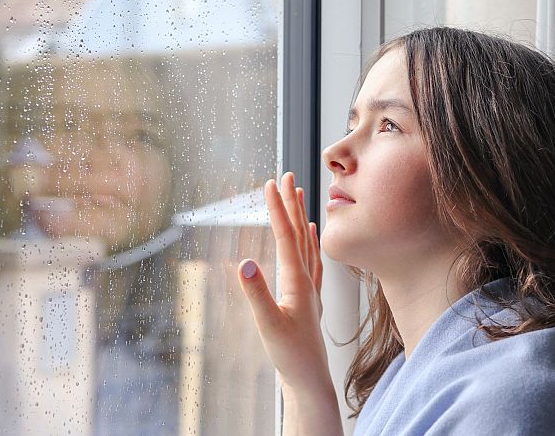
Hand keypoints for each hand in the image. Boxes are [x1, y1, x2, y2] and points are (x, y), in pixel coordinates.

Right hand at [237, 171, 328, 393]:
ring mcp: (310, 288)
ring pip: (307, 243)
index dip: (276, 208)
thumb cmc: (290, 355)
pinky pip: (312, 260)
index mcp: (296, 281)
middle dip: (290, 203)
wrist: (310, 379)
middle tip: (286, 175)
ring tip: (299, 194)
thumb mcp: (267, 324)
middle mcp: (307, 279)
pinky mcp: (309, 298)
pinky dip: (310, 242)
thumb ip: (255, 293)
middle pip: (299, 233)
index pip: (286, 235)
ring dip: (301, 217)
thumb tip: (242, 262)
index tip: (270, 182)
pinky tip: (310, 234)